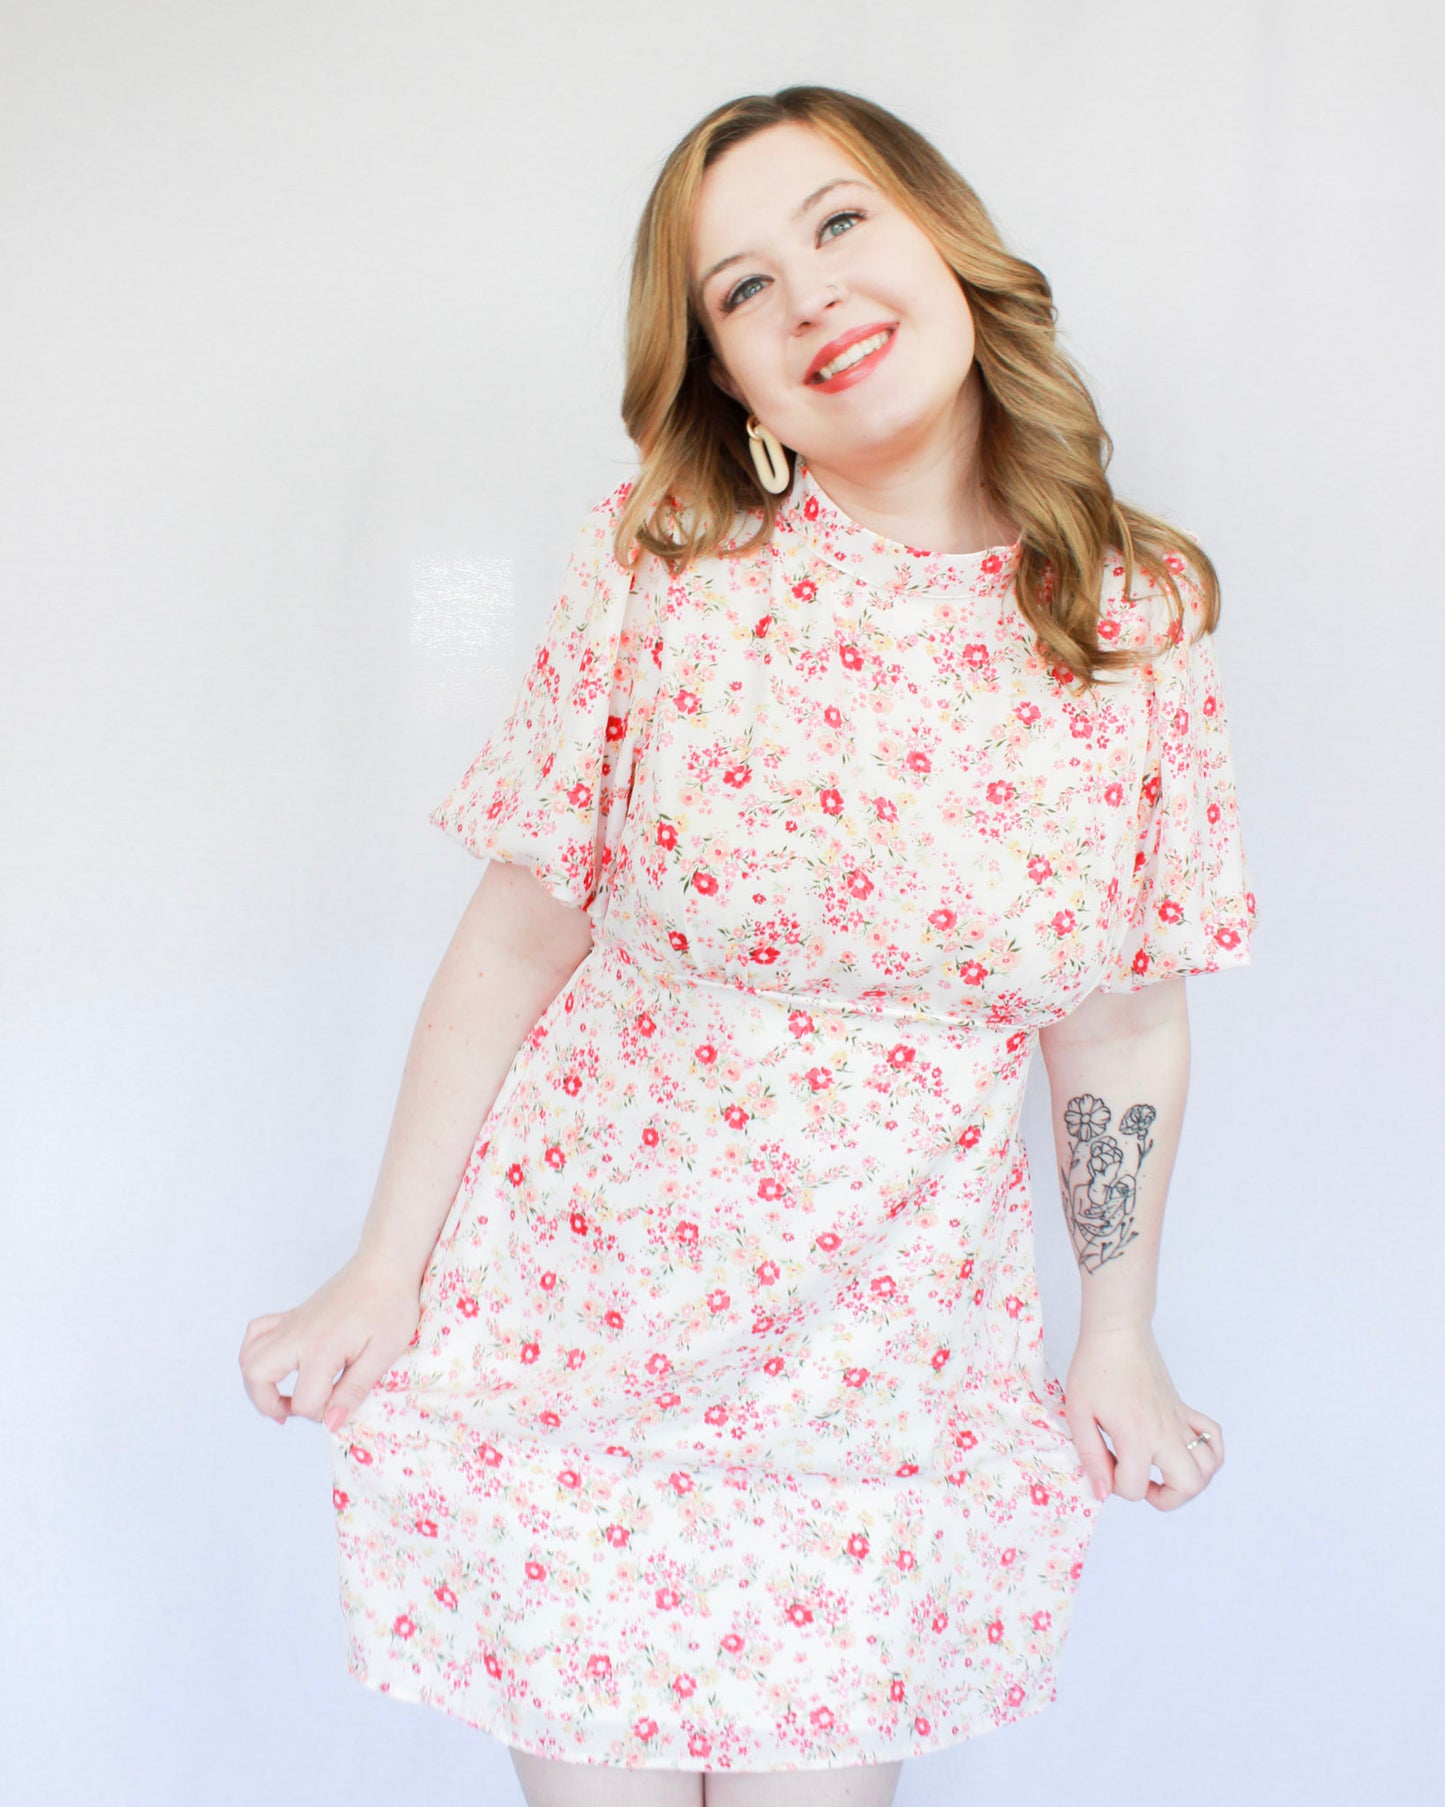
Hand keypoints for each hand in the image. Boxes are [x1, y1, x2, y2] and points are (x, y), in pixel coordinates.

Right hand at [238, 1249, 422, 1433]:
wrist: (386, 1264)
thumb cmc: (391, 1305)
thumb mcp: (383, 1352)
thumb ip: (354, 1389)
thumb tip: (331, 1424)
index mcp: (323, 1347)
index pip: (304, 1400)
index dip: (322, 1415)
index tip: (342, 1407)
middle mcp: (298, 1334)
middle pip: (255, 1376)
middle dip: (269, 1405)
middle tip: (295, 1410)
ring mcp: (291, 1323)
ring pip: (247, 1355)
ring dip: (257, 1383)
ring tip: (283, 1394)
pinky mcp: (292, 1315)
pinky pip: (256, 1333)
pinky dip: (256, 1352)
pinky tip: (279, 1364)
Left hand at [1064, 1323, 1223, 1509]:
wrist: (1117, 1333)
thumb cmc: (1093, 1369)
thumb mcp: (1079, 1413)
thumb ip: (1090, 1455)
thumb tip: (1102, 1491)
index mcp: (1136, 1436)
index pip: (1135, 1488)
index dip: (1115, 1486)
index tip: (1104, 1464)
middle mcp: (1165, 1433)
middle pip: (1189, 1486)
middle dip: (1166, 1498)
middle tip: (1142, 1481)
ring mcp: (1180, 1421)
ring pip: (1209, 1466)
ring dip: (1191, 1479)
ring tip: (1163, 1470)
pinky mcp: (1184, 1409)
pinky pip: (1214, 1437)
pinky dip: (1208, 1451)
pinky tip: (1184, 1449)